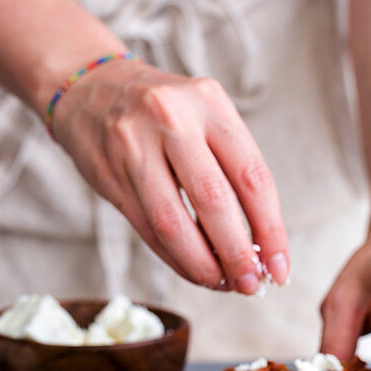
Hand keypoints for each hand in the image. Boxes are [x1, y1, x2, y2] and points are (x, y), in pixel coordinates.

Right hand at [51, 59, 288, 291]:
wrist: (91, 86)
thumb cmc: (163, 110)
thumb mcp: (204, 114)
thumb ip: (230, 168)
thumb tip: (260, 245)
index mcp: (208, 102)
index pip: (251, 176)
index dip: (271, 229)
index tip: (279, 268)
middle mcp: (172, 119)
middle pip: (214, 201)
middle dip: (237, 254)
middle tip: (250, 284)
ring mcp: (135, 146)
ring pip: (174, 222)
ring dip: (202, 264)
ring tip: (220, 282)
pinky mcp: (110, 174)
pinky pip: (147, 228)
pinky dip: (173, 257)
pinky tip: (191, 269)